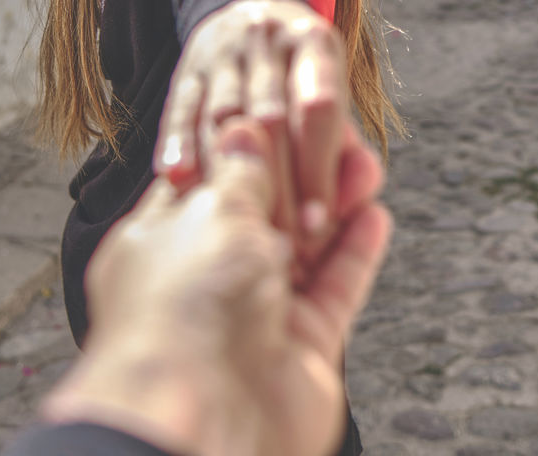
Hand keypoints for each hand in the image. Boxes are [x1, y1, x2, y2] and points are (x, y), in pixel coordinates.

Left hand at [43, 119, 390, 455]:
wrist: (204, 423)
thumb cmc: (183, 312)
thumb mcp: (211, 211)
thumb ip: (240, 171)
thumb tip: (244, 129)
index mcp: (163, 243)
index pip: (210, 180)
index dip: (250, 148)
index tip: (285, 115)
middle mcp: (208, 280)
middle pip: (264, 213)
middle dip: (302, 175)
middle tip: (338, 139)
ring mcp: (256, 315)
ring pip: (305, 248)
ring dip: (335, 206)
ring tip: (365, 167)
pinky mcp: (302, 348)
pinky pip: (335, 288)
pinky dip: (356, 251)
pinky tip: (374, 214)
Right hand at [154, 0, 347, 257]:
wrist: (251, 12)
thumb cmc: (302, 75)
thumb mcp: (330, 92)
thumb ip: (345, 148)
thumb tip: (359, 198)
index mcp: (314, 41)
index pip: (319, 108)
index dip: (319, 168)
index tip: (320, 225)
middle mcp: (267, 38)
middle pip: (270, 116)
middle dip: (276, 185)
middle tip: (279, 245)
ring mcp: (223, 52)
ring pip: (223, 116)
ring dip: (229, 176)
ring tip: (235, 230)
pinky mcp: (187, 69)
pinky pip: (180, 110)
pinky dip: (179, 147)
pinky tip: (180, 185)